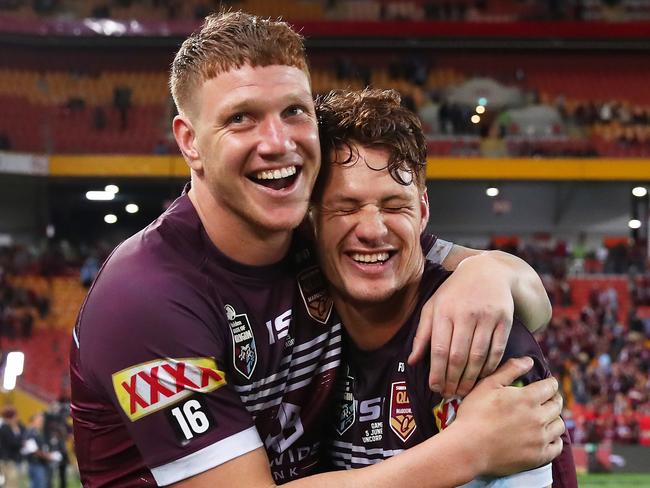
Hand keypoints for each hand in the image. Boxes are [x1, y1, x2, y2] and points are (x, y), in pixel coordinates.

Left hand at [409, 254, 513, 396]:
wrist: (488, 272)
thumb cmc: (454, 293)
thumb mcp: (433, 307)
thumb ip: (422, 334)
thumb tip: (412, 362)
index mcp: (444, 311)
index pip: (439, 349)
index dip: (437, 373)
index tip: (435, 388)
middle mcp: (465, 314)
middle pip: (458, 356)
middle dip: (453, 380)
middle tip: (450, 395)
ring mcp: (487, 317)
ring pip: (478, 356)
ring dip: (470, 378)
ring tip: (463, 390)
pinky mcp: (505, 320)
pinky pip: (497, 350)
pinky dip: (490, 367)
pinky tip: (482, 377)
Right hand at [451, 357, 564, 476]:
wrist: (468, 448)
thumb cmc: (474, 414)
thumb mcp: (487, 385)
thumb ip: (510, 370)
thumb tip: (529, 361)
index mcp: (527, 398)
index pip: (550, 387)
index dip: (550, 383)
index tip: (547, 383)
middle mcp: (538, 417)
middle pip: (557, 405)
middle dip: (554, 398)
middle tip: (546, 398)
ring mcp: (540, 439)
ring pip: (560, 425)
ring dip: (554, 418)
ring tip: (545, 417)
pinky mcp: (539, 456)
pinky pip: (557, 446)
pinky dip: (555, 439)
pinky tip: (546, 437)